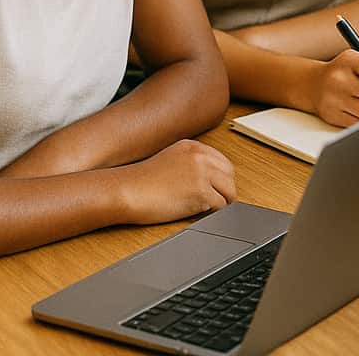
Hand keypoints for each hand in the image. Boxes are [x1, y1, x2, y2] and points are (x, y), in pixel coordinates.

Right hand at [117, 140, 236, 223]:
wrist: (128, 190)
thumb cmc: (143, 180)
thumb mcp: (171, 158)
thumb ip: (191, 162)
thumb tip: (210, 176)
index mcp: (194, 147)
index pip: (223, 162)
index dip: (222, 178)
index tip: (219, 188)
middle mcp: (201, 157)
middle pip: (230, 175)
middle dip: (225, 189)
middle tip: (218, 201)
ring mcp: (202, 174)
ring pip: (229, 190)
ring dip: (222, 201)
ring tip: (209, 208)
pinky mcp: (201, 192)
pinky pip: (220, 205)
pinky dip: (214, 212)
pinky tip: (200, 212)